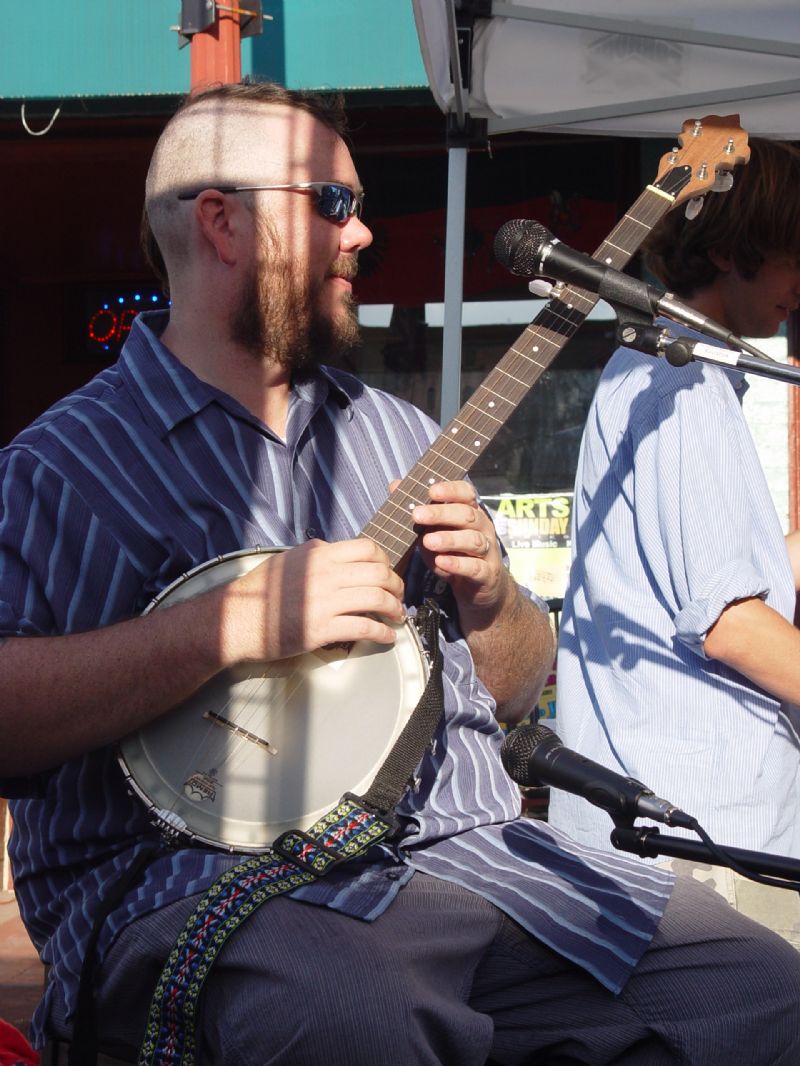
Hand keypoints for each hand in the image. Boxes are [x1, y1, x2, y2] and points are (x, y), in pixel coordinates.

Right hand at [219, 538, 405, 663]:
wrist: (236, 620)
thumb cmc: (258, 593)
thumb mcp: (287, 560)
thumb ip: (313, 554)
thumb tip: (332, 549)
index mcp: (318, 554)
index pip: (368, 548)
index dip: (386, 560)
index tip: (388, 572)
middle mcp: (324, 573)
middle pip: (379, 572)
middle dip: (397, 585)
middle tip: (399, 596)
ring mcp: (324, 601)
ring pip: (376, 598)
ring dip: (394, 609)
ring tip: (397, 617)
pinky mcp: (322, 628)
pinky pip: (364, 627)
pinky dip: (382, 632)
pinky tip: (386, 637)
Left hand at [408, 480, 510, 626]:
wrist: (478, 590)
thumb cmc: (453, 554)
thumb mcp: (433, 532)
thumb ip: (418, 511)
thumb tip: (395, 485)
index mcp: (470, 513)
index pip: (467, 493)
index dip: (451, 490)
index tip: (431, 491)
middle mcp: (482, 528)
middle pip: (467, 515)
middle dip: (442, 513)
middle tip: (418, 515)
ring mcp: (487, 551)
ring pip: (473, 540)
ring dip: (449, 539)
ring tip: (427, 541)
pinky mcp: (487, 574)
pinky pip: (475, 567)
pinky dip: (458, 564)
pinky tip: (441, 562)